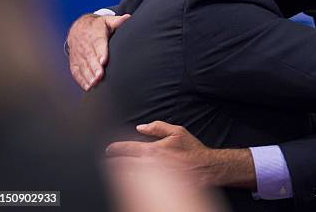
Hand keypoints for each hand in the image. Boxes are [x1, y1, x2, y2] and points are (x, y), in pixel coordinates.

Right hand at [67, 13, 130, 89]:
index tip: (104, 61)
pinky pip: (76, 71)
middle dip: (94, 67)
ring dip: (88, 75)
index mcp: (95, 35)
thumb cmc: (98, 26)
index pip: (98, 44)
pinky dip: (80, 79)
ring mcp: (78, 54)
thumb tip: (128, 18)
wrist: (78, 28)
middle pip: (90, 57)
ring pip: (82, 65)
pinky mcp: (74, 61)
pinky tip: (88, 87)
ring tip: (94, 84)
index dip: (100, 53)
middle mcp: (85, 45)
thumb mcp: (107, 21)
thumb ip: (117, 21)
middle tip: (100, 77)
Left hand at [106, 121, 255, 188]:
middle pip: (124, 166)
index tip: (109, 150)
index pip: (127, 149)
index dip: (115, 149)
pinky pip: (140, 187)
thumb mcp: (178, 131)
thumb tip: (140, 127)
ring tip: (119, 171)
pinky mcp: (158, 188)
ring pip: (129, 178)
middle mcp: (150, 166)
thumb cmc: (193, 149)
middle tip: (110, 161)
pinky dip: (134, 183)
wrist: (206, 168)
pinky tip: (133, 181)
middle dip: (115, 163)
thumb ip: (157, 127)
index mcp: (153, 150)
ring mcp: (153, 179)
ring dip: (122, 174)